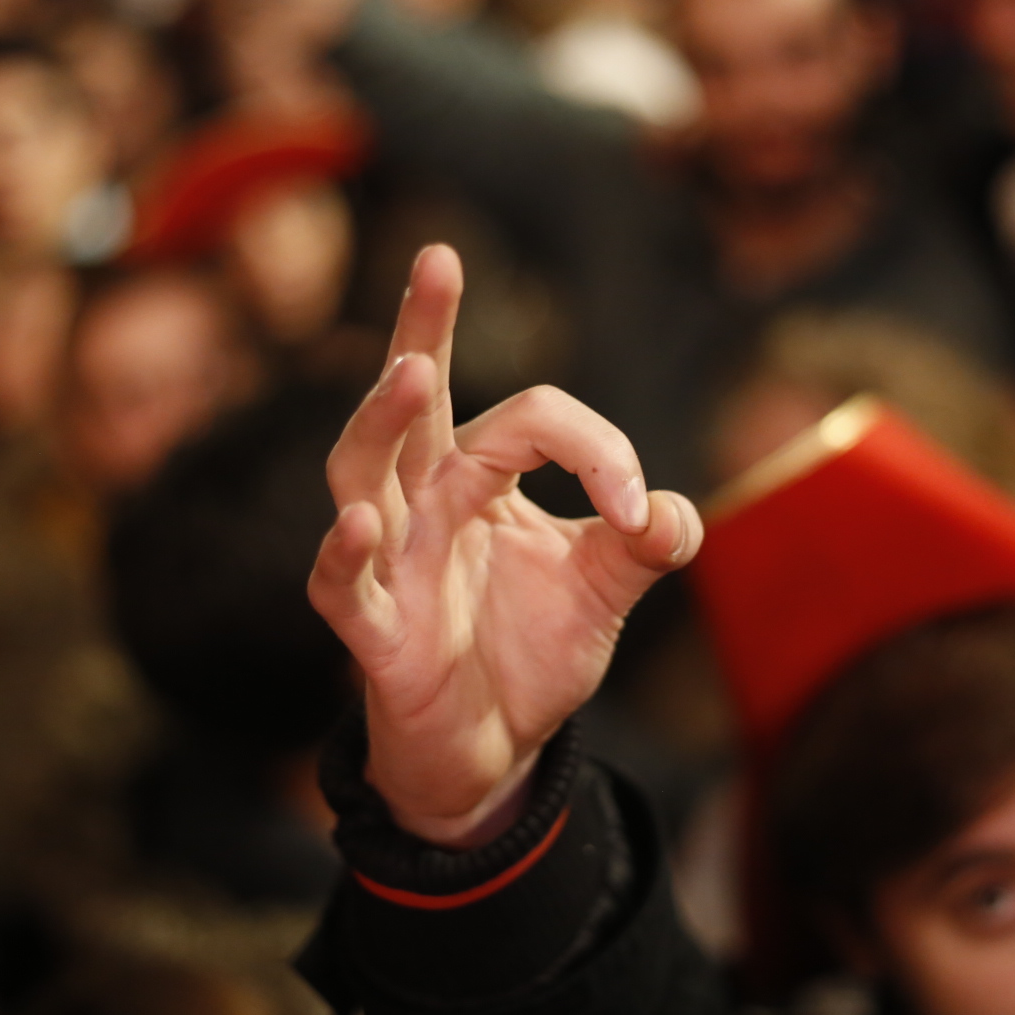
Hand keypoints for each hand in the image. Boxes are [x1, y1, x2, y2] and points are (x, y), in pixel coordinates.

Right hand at [308, 246, 701, 847]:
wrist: (488, 755)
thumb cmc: (527, 655)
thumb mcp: (601, 592)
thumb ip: (643, 543)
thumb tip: (673, 511)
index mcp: (475, 479)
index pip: (531, 420)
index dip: (599, 450)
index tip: (641, 510)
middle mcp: (422, 505)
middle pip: (410, 403)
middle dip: (421, 327)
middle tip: (438, 258)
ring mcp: (388, 563)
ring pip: (361, 472)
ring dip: (381, 422)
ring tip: (407, 371)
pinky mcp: (372, 633)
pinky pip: (341, 586)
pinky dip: (344, 554)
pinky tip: (359, 521)